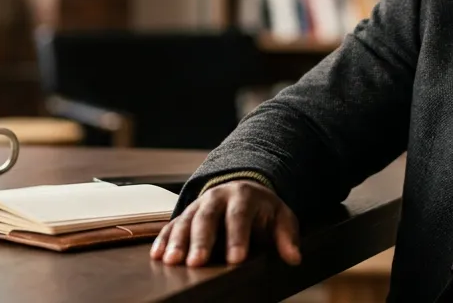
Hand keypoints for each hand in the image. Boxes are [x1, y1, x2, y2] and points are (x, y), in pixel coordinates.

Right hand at [150, 179, 300, 266]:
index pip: (240, 216)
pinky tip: (158, 256)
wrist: (244, 189)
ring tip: (172, 261)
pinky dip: (163, 240)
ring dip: (177, 241)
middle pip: (207, 218)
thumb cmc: (263, 210)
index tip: (237, 259)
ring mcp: (199, 205)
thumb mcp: (281, 217)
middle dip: (201, 241)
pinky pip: (172, 226)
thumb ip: (287, 236)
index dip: (238, 237)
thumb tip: (293, 257)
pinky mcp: (186, 215)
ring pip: (185, 221)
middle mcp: (217, 197)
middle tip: (196, 262)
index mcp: (243, 196)